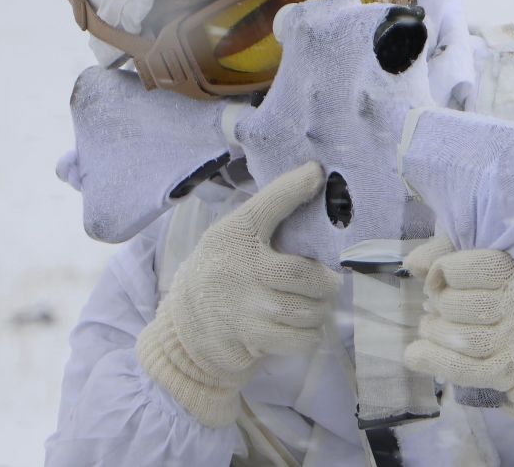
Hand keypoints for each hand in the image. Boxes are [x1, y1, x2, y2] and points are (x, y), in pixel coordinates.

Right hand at [137, 162, 342, 426]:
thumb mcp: (236, 232)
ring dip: (320, 310)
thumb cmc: (226, 267)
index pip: (268, 204)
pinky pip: (299, 340)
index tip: (316, 173)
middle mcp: (240, 270)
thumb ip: (272, 209)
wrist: (185, 320)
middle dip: (327, 283)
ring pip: (307, 311)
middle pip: (306, 277)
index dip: (294, 188)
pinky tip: (302, 326)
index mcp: (235, 235)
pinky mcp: (249, 339)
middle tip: (328, 283)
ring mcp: (244, 309)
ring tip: (314, 305)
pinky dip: (310, 335)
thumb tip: (317, 174)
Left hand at [403, 238, 513, 423]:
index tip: (439, 274)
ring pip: (462, 339)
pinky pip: (465, 371)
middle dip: (439, 302)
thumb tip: (413, 264)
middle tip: (434, 301)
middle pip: (463, 305)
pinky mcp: (509, 371)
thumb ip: (451, 247)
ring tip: (429, 325)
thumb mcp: (495, 253)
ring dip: (433, 331)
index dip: (444, 269)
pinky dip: (434, 361)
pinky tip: (415, 354)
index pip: (476, 267)